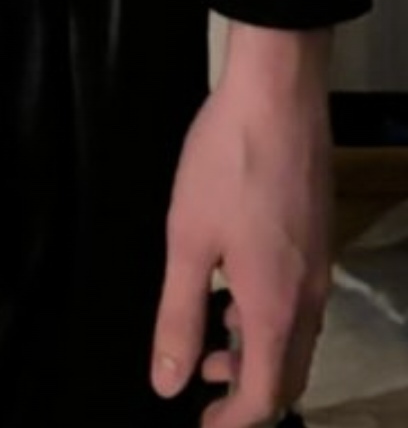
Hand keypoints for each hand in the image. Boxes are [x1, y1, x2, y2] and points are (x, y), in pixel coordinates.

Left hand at [148, 67, 333, 421]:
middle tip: (204, 389)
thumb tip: (168, 384)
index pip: (264, 397)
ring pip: (298, 338)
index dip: (233, 423)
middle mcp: (309, 296)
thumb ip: (177, 317)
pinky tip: (236, 288)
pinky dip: (271, 318)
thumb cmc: (227, 163)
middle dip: (247, 394)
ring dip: (258, 354)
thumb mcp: (187, 241)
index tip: (201, 427)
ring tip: (212, 338)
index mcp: (276, 308)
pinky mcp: (319, 235)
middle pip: (288, 375)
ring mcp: (320, 265)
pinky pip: (302, 303)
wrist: (278, 92)